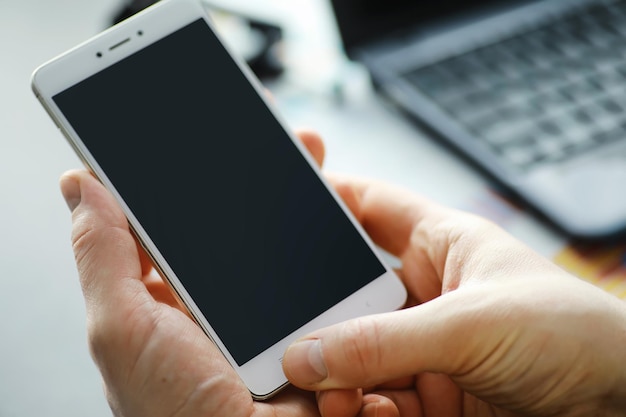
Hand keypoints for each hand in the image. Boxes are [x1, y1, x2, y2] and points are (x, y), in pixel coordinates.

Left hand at [60, 131, 325, 416]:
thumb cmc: (177, 415)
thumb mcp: (125, 333)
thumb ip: (103, 259)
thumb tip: (81, 184)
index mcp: (171, 298)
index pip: (182, 219)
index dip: (196, 173)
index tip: (215, 132)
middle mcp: (222, 305)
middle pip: (246, 225)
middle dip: (268, 177)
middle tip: (286, 138)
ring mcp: (271, 317)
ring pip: (292, 247)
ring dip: (309, 207)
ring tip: (317, 166)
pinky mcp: (313, 333)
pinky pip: (329, 283)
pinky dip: (339, 253)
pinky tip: (345, 220)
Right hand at [282, 175, 625, 416]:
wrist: (624, 410)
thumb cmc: (578, 337)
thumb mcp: (473, 325)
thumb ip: (384, 341)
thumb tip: (307, 354)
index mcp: (442, 245)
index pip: (370, 208)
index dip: (327, 199)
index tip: (282, 204)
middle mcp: (428, 294)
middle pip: (350, 293)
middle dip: (320, 315)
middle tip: (291, 335)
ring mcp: (427, 348)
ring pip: (356, 352)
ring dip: (337, 372)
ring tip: (330, 391)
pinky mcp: (433, 396)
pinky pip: (376, 397)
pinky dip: (362, 407)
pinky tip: (362, 410)